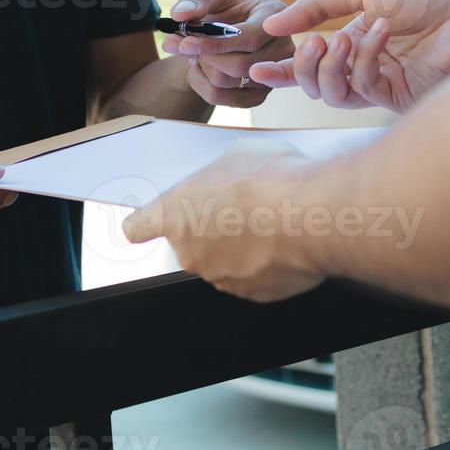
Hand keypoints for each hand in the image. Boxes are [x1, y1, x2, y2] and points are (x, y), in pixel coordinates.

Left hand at [122, 140, 325, 302]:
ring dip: (243, 246)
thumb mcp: (239, 154)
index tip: (146, 224)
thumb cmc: (270, 180)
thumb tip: (232, 174)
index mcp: (175, 215)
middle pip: (192, 242)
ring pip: (226, 260)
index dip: (145, 224)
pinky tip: (286, 240)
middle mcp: (190, 253)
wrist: (310, 216)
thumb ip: (222, 172)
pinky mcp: (253, 295)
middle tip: (244, 207)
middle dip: (214, 228)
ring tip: (273, 221)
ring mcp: (221, 277)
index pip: (139, 227)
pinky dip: (268, 263)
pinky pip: (255, 277)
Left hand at [163, 0, 295, 107]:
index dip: (215, 44)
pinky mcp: (258, 94)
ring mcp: (272, 75)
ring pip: (227, 83)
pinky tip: (199, 66)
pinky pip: (221, 98)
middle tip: (181, 44)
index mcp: (275, 15)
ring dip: (200, 67)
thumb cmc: (223, 4)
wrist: (225, 27)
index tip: (185, 43)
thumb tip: (181, 13)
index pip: (250, 39)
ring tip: (194, 50)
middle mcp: (282, 48)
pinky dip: (199, 83)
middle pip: (239, 65)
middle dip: (203, 56)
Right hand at [250, 0, 449, 112]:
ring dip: (329, 67)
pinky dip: (362, 59)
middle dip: (303, 67)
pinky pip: (363, 88)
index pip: (312, 63)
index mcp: (355, 39)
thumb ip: (316, 6)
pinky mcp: (400, 97)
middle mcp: (366, 65)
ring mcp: (383, 83)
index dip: (281, 69)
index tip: (254, 67)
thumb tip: (273, 25)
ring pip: (333, 95)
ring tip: (340, 40)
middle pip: (315, 85)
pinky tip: (379, 34)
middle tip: (311, 45)